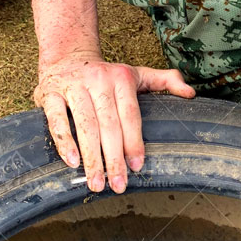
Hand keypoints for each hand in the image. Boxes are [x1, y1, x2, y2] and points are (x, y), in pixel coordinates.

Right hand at [35, 55, 195, 192]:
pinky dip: (64, 142)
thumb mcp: (137, 73)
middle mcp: (98, 80)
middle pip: (108, 125)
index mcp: (121, 78)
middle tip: (118, 186)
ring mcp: (73, 86)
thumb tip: (191, 94)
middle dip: (114, 158)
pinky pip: (57, 120)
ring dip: (91, 158)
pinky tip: (72, 163)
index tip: (137, 166)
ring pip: (85, 126)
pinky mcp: (49, 93)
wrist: (68, 54)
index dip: (134, 141)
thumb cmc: (107, 74)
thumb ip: (165, 82)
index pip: (130, 114)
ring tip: (97, 183)